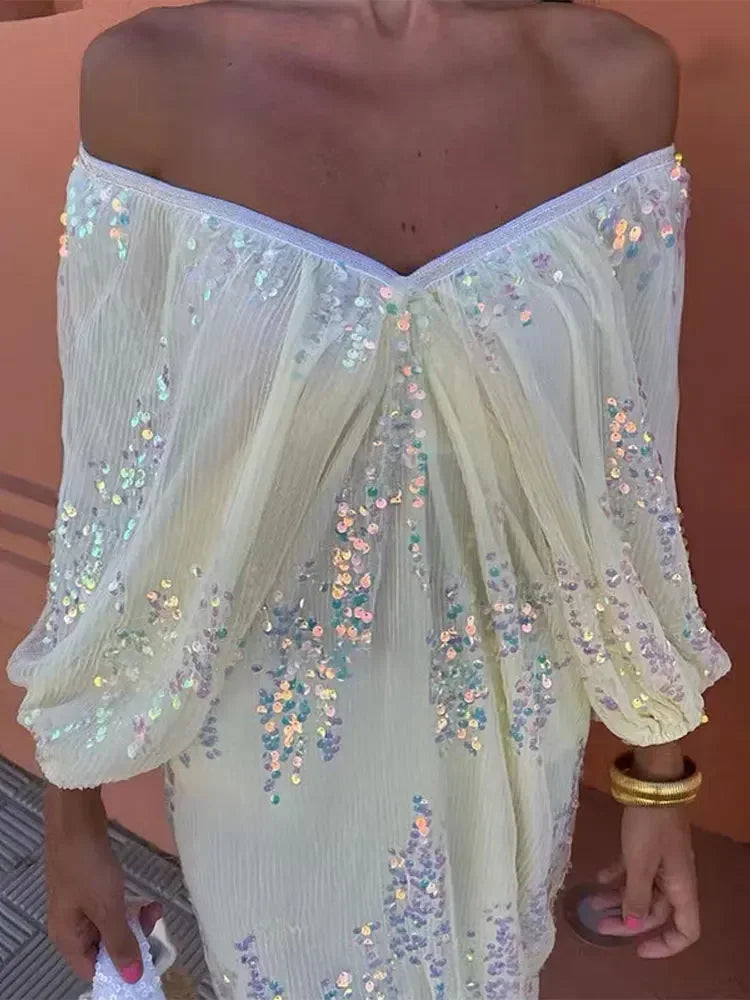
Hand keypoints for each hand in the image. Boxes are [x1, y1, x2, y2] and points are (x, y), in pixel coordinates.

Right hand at [45, 786, 161, 982]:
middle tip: (155, 925)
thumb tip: (131, 978)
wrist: (76, 819)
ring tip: (155, 908)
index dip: (118, 970)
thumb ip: (120, 943)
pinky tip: (145, 899)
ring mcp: (80, 903)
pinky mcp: (90, 884)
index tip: (146, 962)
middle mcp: (70, 925)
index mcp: (66, 937)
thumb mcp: (106, 907)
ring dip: (134, 920)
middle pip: (102, 947)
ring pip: (111, 924)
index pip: (92, 969)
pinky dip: (128, 905)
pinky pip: (111, 905)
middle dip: (132, 939)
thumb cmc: (87, 866)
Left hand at [594, 804, 699, 957]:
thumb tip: (633, 925)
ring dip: (618, 900)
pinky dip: (617, 876)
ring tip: (590, 904)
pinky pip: (633, 869)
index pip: (686, 930)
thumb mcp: (640, 864)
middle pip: (655, 912)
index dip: (666, 945)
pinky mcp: (646, 844)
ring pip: (641, 890)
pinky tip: (598, 878)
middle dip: (628, 922)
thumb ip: (636, 896)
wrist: (651, 784)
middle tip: (598, 925)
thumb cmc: (649, 826)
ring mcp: (660, 860)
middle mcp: (674, 878)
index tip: (637, 949)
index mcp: (681, 887)